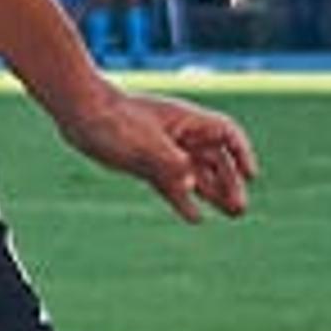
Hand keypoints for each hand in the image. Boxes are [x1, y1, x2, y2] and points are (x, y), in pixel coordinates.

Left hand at [58, 89, 256, 222]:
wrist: (80, 113)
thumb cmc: (112, 120)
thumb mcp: (142, 142)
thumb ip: (168, 163)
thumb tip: (188, 185)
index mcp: (186, 121)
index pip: (226, 134)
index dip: (242, 153)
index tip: (251, 176)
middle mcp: (180, 135)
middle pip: (216, 159)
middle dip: (231, 182)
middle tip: (239, 209)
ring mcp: (164, 150)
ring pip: (198, 174)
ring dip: (216, 193)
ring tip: (233, 214)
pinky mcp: (147, 165)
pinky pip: (173, 185)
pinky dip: (185, 200)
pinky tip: (195, 217)